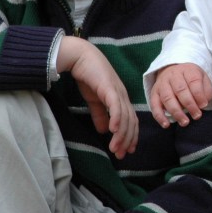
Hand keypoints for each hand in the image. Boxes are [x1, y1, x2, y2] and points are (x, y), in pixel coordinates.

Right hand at [57, 36, 137, 158]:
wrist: (80, 57)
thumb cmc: (88, 76)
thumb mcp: (94, 100)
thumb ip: (100, 114)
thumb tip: (104, 131)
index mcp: (121, 99)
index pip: (131, 120)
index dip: (130, 136)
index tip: (127, 151)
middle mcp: (123, 96)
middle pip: (130, 121)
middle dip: (127, 140)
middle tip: (121, 155)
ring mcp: (118, 91)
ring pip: (124, 117)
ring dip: (121, 134)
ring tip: (115, 148)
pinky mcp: (109, 87)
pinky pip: (115, 105)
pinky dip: (116, 118)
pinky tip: (112, 131)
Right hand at [149, 63, 211, 127]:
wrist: (173, 71)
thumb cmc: (191, 79)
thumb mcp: (203, 79)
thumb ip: (206, 91)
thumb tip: (203, 104)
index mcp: (187, 70)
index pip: (193, 81)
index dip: (199, 94)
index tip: (204, 105)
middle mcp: (173, 75)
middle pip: (180, 89)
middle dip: (189, 105)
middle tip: (197, 116)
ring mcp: (162, 84)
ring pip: (167, 98)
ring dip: (176, 112)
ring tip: (185, 122)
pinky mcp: (154, 93)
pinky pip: (154, 105)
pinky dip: (159, 116)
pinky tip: (166, 125)